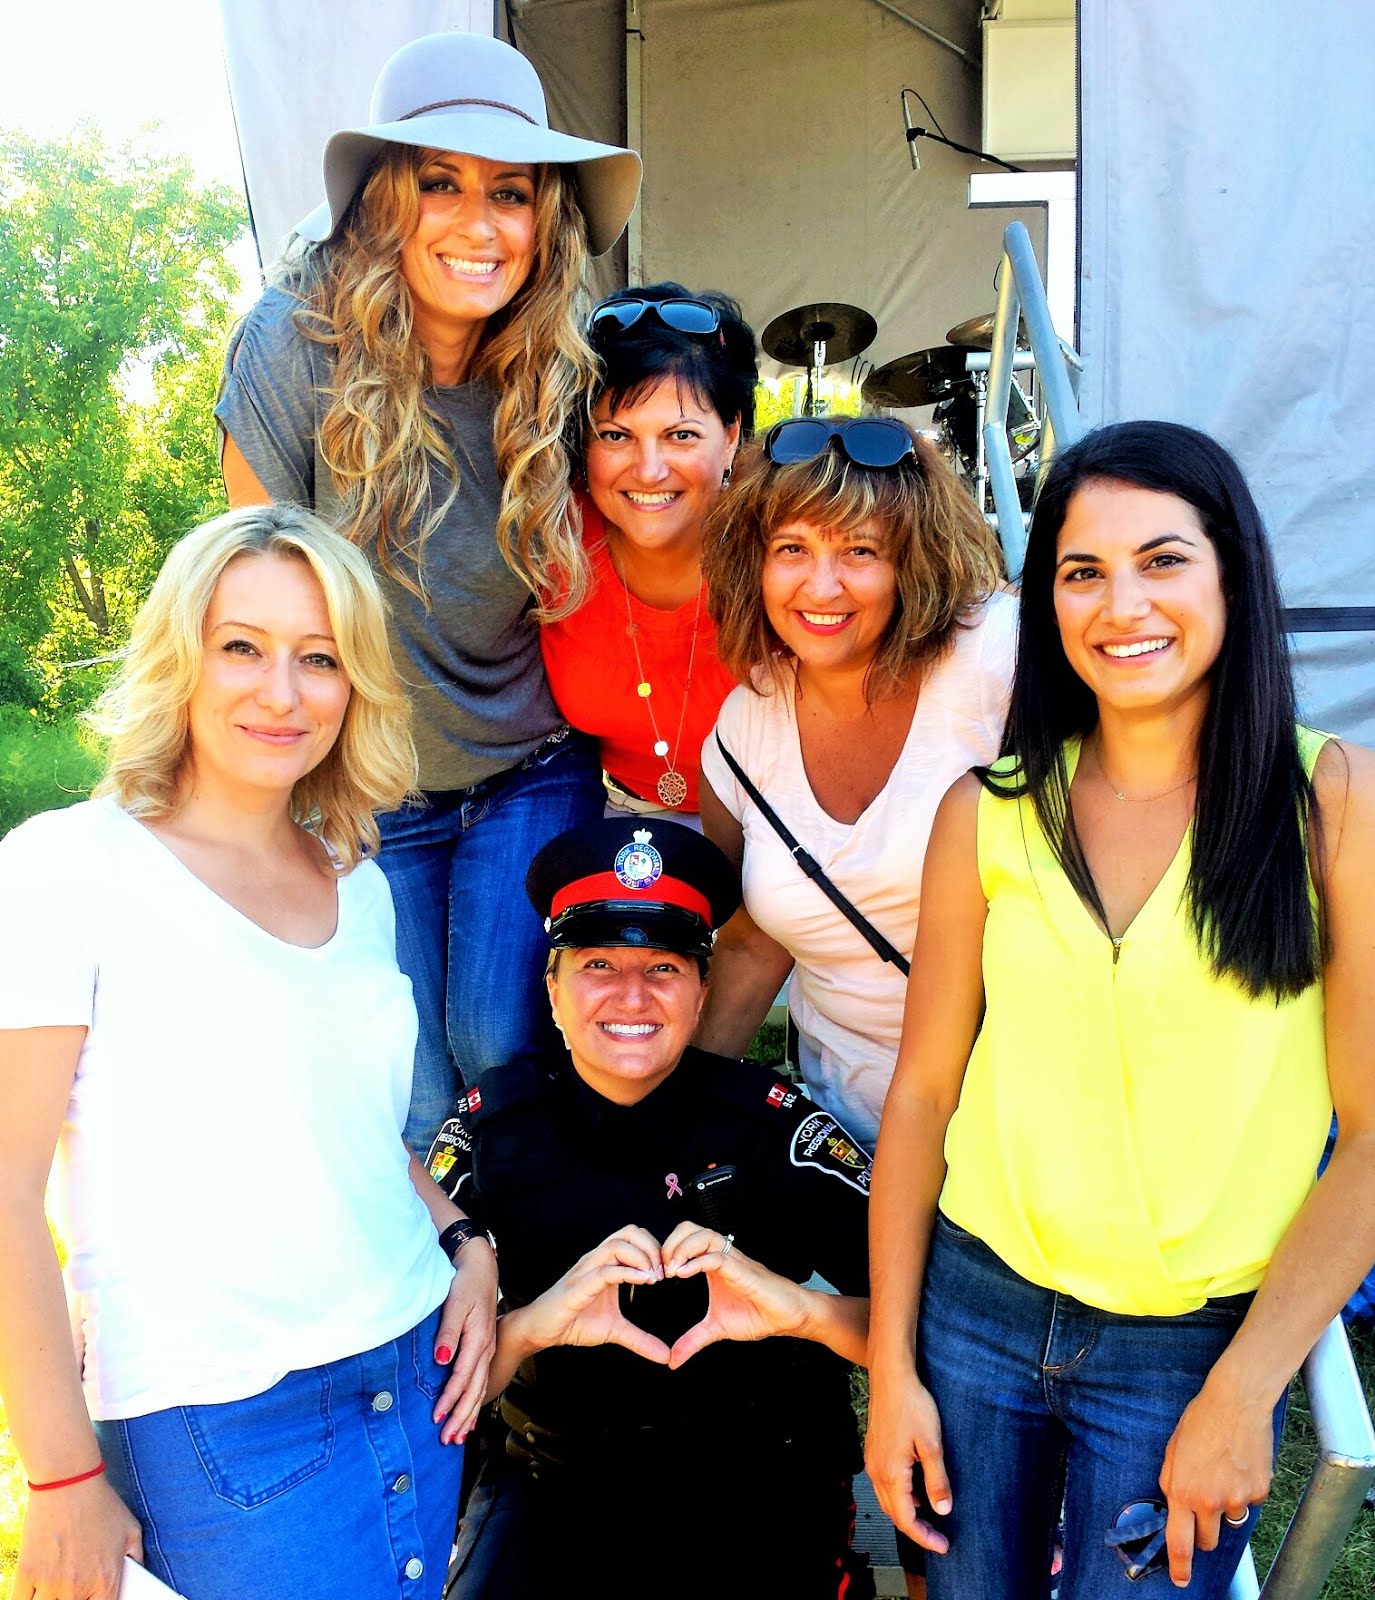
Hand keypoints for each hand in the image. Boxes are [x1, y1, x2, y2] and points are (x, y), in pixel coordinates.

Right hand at [15, 1472, 142, 1599]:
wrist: (68, 1482)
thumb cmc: (102, 1505)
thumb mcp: (131, 1530)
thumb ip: (136, 1559)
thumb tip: (137, 1578)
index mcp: (106, 1580)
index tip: (94, 1597)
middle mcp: (77, 1588)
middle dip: (77, 1598)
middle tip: (76, 1584)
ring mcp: (50, 1584)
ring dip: (54, 1599)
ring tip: (60, 1585)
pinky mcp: (27, 1575)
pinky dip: (29, 1599)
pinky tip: (37, 1591)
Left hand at [433, 1237, 498, 1444]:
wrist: (482, 1266)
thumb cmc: (466, 1283)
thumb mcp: (455, 1303)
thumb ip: (448, 1332)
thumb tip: (442, 1359)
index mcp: (478, 1340)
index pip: (462, 1377)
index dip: (450, 1399)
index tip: (437, 1418)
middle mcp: (486, 1348)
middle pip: (474, 1389)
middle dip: (461, 1416)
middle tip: (448, 1439)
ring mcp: (488, 1349)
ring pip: (480, 1388)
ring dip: (469, 1413)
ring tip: (459, 1435)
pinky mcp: (485, 1347)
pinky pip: (481, 1380)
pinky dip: (475, 1400)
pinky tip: (471, 1412)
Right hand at [519, 1226, 671, 1364]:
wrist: (541, 1330)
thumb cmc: (574, 1322)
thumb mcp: (615, 1330)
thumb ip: (640, 1339)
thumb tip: (666, 1356)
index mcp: (606, 1262)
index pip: (635, 1236)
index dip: (656, 1248)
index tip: (667, 1272)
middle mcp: (597, 1259)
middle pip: (630, 1231)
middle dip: (653, 1248)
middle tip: (663, 1274)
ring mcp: (586, 1270)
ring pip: (617, 1244)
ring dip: (642, 1258)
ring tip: (653, 1280)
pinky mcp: (578, 1286)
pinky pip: (605, 1271)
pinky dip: (627, 1273)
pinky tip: (642, 1282)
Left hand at [659, 1221, 808, 1366]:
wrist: (788, 1317)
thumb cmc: (757, 1314)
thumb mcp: (716, 1328)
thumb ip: (693, 1340)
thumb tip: (672, 1361)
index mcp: (713, 1264)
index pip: (684, 1239)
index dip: (666, 1251)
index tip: (654, 1275)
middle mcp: (722, 1256)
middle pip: (689, 1228)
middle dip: (670, 1244)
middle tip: (660, 1269)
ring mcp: (733, 1260)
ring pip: (703, 1235)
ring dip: (681, 1249)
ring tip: (671, 1270)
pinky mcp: (742, 1270)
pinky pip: (717, 1256)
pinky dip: (697, 1261)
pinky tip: (684, 1274)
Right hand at [864, 1360, 951, 1554]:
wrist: (891, 1376)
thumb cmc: (912, 1405)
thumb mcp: (932, 1444)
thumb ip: (937, 1480)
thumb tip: (943, 1510)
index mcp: (891, 1473)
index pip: (907, 1519)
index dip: (925, 1537)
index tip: (944, 1546)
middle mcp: (876, 1471)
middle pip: (894, 1514)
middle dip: (916, 1530)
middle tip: (939, 1538)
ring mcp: (872, 1460)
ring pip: (886, 1500)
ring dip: (906, 1513)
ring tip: (929, 1518)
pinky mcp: (873, 1451)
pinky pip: (883, 1484)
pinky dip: (898, 1496)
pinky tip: (915, 1490)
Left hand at [1158, 1368, 1275, 1587]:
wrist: (1235, 1403)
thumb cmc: (1200, 1422)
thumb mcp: (1173, 1452)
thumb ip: (1172, 1484)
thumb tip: (1176, 1507)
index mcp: (1183, 1491)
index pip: (1180, 1542)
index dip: (1180, 1566)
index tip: (1180, 1580)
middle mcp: (1210, 1501)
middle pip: (1207, 1540)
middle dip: (1204, 1530)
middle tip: (1204, 1504)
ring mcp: (1237, 1498)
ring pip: (1230, 1520)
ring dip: (1225, 1506)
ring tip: (1223, 1470)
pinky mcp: (1259, 1492)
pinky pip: (1249, 1503)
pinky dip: (1244, 1490)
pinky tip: (1240, 1464)